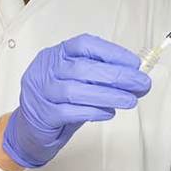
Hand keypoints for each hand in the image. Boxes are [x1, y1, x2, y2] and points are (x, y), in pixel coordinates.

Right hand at [1, 34, 151, 168]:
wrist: (30, 126)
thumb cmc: (58, 99)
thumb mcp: (77, 80)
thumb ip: (100, 75)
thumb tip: (135, 75)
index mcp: (57, 54)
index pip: (84, 45)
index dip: (111, 52)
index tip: (134, 63)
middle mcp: (47, 69)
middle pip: (83, 68)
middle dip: (117, 76)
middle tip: (140, 83)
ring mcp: (43, 91)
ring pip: (77, 90)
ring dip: (108, 95)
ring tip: (129, 100)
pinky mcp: (44, 114)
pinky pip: (70, 111)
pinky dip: (93, 111)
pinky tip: (108, 112)